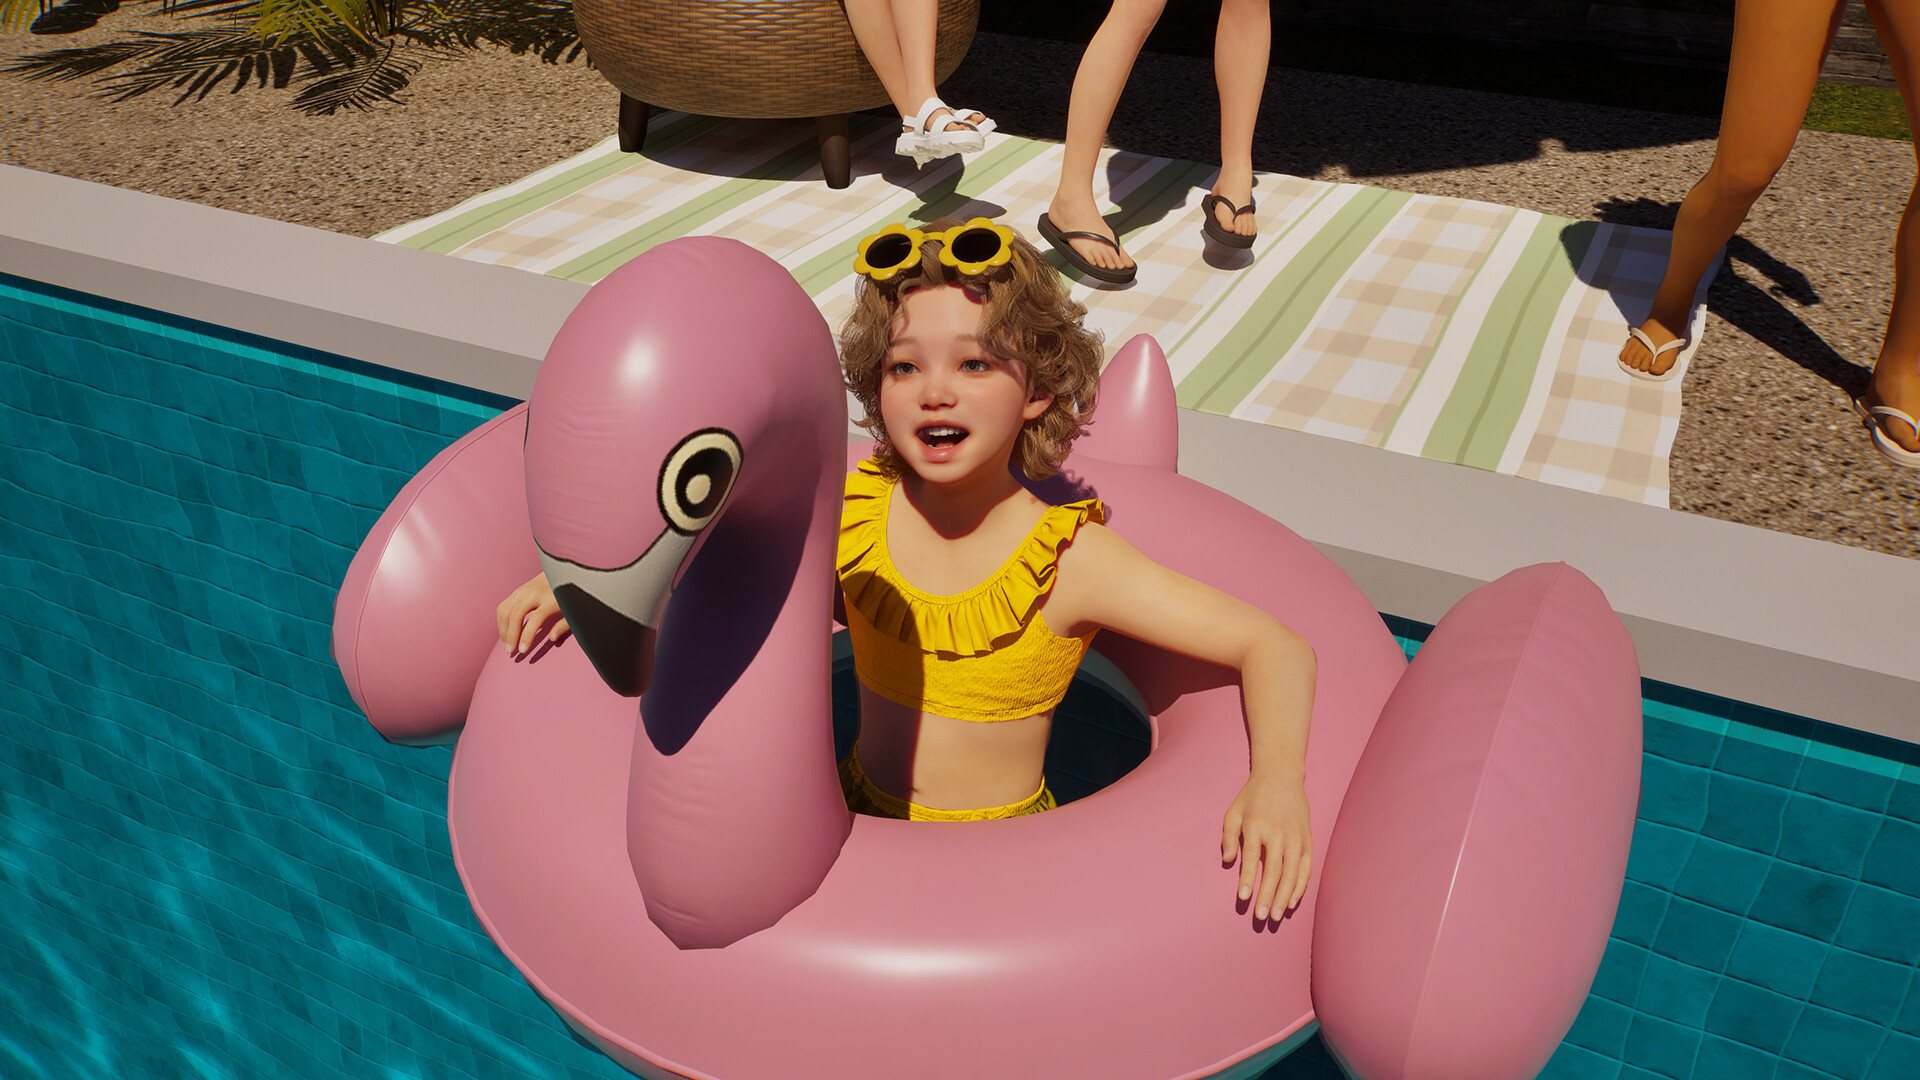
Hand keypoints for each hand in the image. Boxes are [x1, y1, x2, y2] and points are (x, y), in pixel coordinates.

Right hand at [496, 572, 569, 653]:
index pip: (535, 619)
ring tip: (506, 645)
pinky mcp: (518, 590)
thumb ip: (564, 625)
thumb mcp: (574, 611)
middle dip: (510, 634)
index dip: (527, 636)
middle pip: (515, 614)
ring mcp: (524, 590)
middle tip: (510, 652)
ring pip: (505, 609)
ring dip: (502, 629)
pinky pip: (504, 605)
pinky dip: (501, 620)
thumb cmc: (571, 595)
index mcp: (551, 599)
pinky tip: (504, 632)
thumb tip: (552, 638)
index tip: (523, 651)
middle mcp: (535, 593)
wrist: (564, 571)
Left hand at [1221, 772, 1311, 920]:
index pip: (1252, 858)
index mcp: (1257, 825)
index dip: (1248, 880)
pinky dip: (1300, 886)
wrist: (1281, 776)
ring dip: (1284, 897)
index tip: (1243, 898)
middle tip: (1261, 917)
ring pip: (1292, 873)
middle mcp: (1278, 833)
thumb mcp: (1233, 811)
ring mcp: (1296, 837)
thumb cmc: (1253, 797)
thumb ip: (1228, 836)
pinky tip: (1292, 901)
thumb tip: (1227, 861)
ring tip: (1276, 916)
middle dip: (1268, 896)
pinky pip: (1306, 868)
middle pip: (1274, 871)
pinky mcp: (1308, 840)